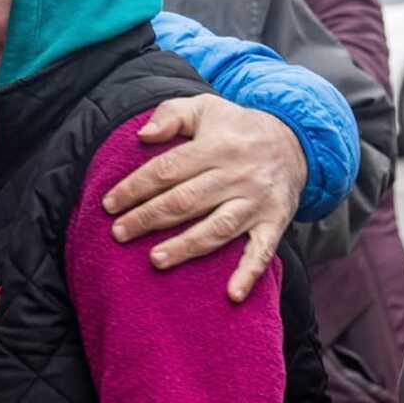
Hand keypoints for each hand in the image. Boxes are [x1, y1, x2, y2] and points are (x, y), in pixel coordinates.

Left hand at [102, 94, 305, 301]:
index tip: (109, 204)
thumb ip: (171, 115)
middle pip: (185, 201)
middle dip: (149, 218)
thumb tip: (143, 135)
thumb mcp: (204, 107)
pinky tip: (232, 295)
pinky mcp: (275, 222)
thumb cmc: (236, 127)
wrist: (295, 141)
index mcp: (215, 147)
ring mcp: (256, 202)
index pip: (167, 169)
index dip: (135, 187)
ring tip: (155, 260)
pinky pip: (263, 251)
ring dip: (186, 246)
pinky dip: (249, 274)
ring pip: (217, 228)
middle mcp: (236, 175)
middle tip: (119, 234)